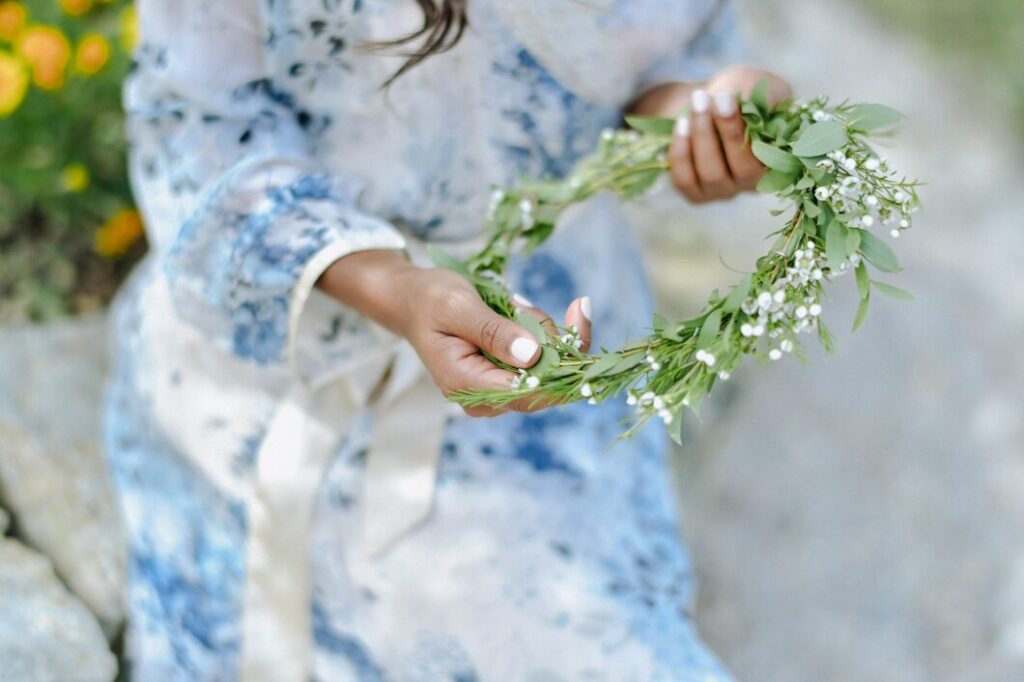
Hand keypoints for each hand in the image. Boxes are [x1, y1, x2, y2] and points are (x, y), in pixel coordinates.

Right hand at [318, 250, 590, 416]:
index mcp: (467, 385)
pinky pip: (542, 361)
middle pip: (548, 384)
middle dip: (552, 336)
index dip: (564, 359)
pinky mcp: (507, 380)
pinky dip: (538, 332)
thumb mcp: (458, 306)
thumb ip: (493, 332)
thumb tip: (531, 355)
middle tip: (525, 301)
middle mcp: (485, 399)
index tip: (580, 312)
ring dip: (541, 330)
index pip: (531, 390)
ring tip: (511, 304)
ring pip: (549, 368)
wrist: (413, 302)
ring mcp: (497, 392)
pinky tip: (516, 312)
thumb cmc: (430, 300)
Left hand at [634, 66, 791, 203]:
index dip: (746, 129)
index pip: (769, 155)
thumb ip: (766, 92)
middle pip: (741, 169)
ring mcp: (722, 191)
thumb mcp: (760, 85)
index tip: (726, 98)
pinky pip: (685, 180)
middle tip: (705, 98)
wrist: (710, 104)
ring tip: (695, 104)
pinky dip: (681, 152)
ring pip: (711, 175)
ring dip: (701, 137)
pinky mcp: (695, 193)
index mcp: (777, 160)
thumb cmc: (743, 93)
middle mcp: (751, 183)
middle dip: (723, 131)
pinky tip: (682, 124)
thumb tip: (752, 102)